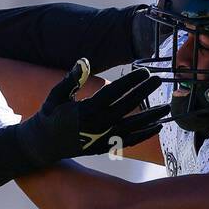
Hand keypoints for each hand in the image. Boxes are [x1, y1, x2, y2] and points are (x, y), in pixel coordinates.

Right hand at [18, 62, 167, 165]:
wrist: (42, 146)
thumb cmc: (50, 116)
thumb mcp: (57, 95)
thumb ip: (72, 79)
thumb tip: (84, 60)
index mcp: (86, 110)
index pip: (114, 92)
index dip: (131, 81)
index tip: (144, 71)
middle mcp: (98, 125)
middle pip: (128, 106)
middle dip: (144, 92)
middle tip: (159, 80)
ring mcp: (103, 138)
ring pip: (133, 126)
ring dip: (151, 116)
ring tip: (166, 107)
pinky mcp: (105, 147)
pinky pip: (130, 141)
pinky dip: (144, 135)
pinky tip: (157, 127)